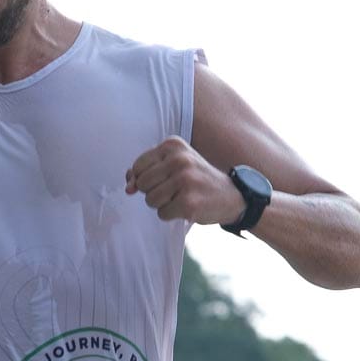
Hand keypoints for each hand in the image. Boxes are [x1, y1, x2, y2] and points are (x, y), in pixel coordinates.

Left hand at [125, 136, 245, 224]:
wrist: (231, 195)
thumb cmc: (196, 179)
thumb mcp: (172, 165)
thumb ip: (145, 171)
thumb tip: (128, 187)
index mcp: (173, 145)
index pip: (138, 166)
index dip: (143, 178)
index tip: (162, 180)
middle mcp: (179, 159)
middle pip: (142, 183)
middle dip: (153, 192)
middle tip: (173, 190)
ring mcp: (185, 180)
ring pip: (150, 199)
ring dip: (162, 204)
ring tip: (180, 197)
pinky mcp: (189, 202)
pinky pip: (162, 213)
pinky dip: (170, 214)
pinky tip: (186, 206)